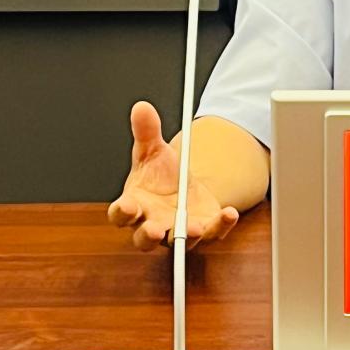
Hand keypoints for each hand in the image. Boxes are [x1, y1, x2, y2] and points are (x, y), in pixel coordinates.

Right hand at [107, 101, 238, 250]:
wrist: (185, 185)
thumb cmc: (160, 173)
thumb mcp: (153, 150)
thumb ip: (146, 132)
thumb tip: (141, 108)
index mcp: (133, 205)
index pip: (121, 214)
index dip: (122, 212)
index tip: (128, 206)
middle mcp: (152, 223)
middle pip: (144, 238)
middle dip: (148, 236)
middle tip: (154, 230)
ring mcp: (178, 230)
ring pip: (178, 242)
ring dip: (185, 236)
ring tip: (193, 227)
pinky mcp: (203, 230)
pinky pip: (212, 233)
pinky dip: (220, 226)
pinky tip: (229, 213)